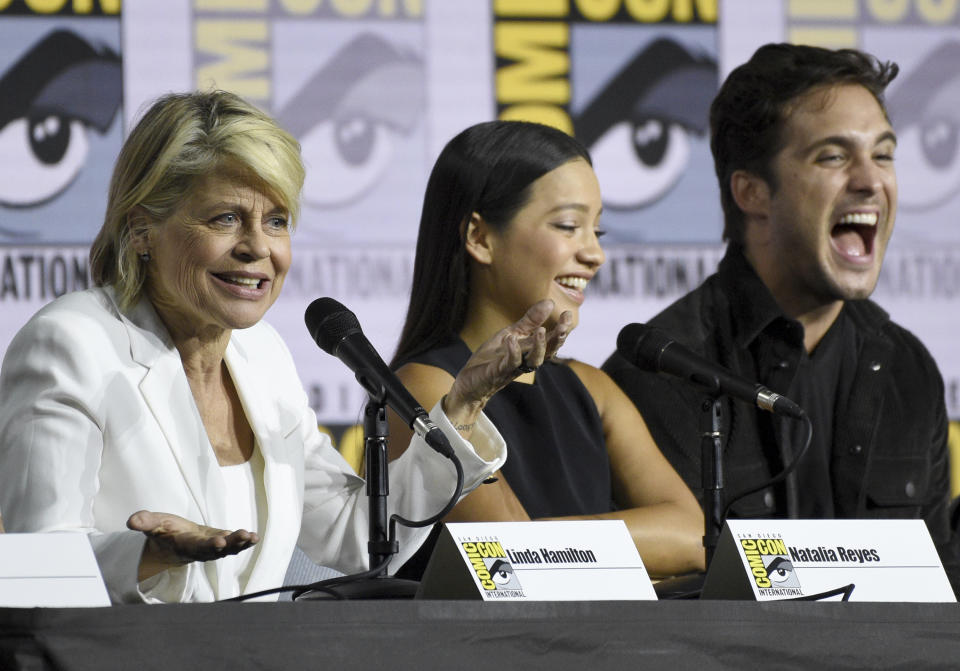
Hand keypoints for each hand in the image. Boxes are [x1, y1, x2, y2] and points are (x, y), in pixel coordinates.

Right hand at [127, 510, 258, 580]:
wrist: (172, 540)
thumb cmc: (164, 531)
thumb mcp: (152, 524)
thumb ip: (144, 522)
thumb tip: (131, 521)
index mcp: (185, 545)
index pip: (197, 547)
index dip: (208, 545)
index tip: (219, 541)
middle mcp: (201, 549)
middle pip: (217, 550)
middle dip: (229, 544)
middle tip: (241, 537)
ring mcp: (213, 547)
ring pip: (228, 549)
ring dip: (240, 543)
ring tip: (252, 537)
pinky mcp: (222, 542)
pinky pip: (234, 544)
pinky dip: (244, 542)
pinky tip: (255, 537)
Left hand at [446, 300, 572, 419]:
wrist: (471, 380)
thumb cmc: (493, 357)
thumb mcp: (511, 333)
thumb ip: (530, 321)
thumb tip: (550, 302)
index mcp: (531, 350)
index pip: (552, 340)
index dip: (562, 328)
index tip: (568, 314)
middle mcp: (526, 360)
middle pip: (549, 351)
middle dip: (558, 338)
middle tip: (564, 325)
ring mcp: (513, 367)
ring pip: (534, 361)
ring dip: (539, 346)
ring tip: (540, 330)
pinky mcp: (498, 372)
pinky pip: (509, 363)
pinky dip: (513, 351)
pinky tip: (511, 339)